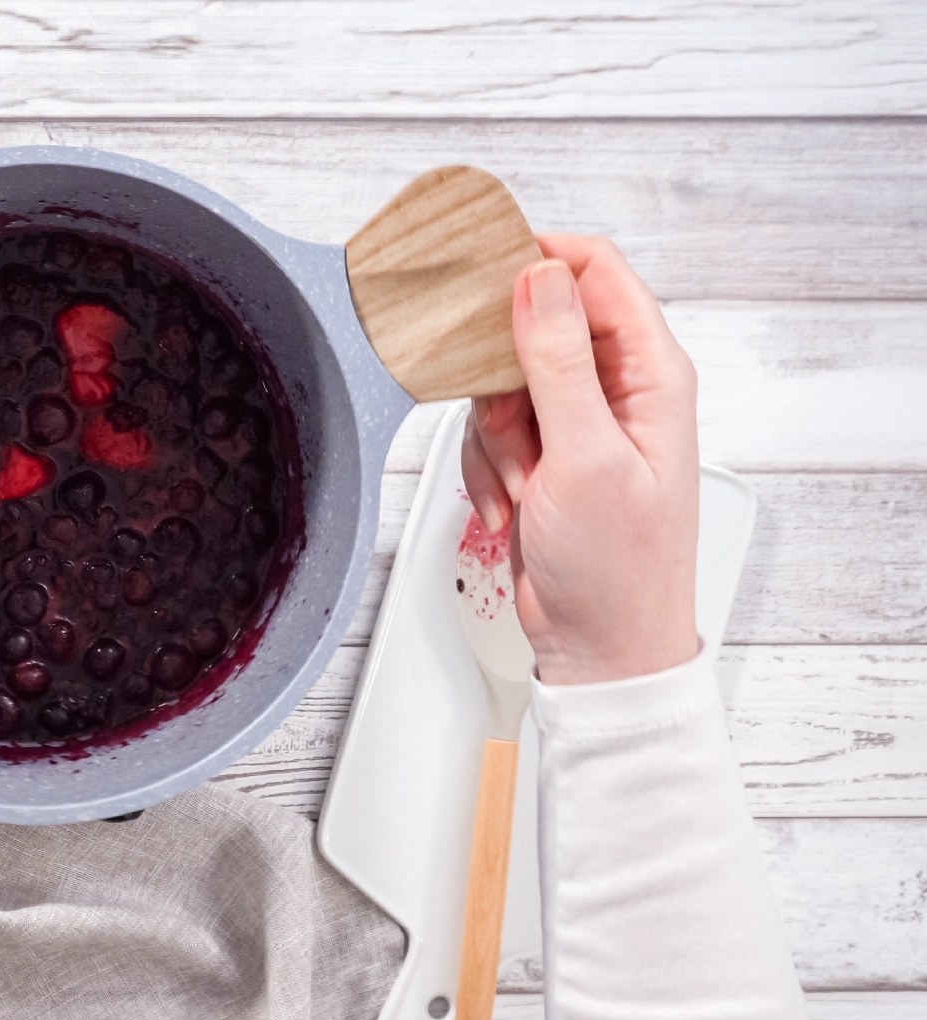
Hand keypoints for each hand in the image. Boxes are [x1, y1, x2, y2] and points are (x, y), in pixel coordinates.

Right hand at [462, 236, 699, 684]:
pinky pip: (491, 430)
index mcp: (650, 373)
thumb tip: (539, 277)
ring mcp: (578, 423)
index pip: (595, 272)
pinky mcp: (545, 455)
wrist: (600, 647)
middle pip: (534, 324)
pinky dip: (486, 467)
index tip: (478, 277)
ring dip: (493, 435)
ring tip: (521, 484)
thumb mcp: (585, 457)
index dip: (535, 262)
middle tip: (505, 422)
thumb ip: (557, 361)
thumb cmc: (618, 570)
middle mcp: (617, 389)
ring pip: (502, 381)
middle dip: (501, 376)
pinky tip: (509, 505)